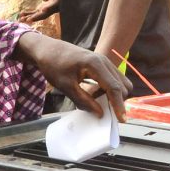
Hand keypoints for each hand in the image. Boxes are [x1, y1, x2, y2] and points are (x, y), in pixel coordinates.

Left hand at [13, 32, 130, 119]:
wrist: (47, 49)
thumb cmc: (53, 66)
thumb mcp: (66, 86)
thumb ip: (83, 101)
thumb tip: (100, 113)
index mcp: (95, 64)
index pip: (114, 87)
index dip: (119, 105)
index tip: (121, 120)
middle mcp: (104, 61)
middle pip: (122, 86)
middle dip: (116, 101)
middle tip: (101, 110)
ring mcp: (104, 61)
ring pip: (120, 82)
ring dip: (113, 95)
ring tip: (94, 100)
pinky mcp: (102, 63)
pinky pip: (113, 79)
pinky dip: (108, 89)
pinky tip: (94, 93)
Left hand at [20, 0, 58, 22]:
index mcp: (58, 2)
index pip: (53, 6)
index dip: (48, 8)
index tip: (43, 10)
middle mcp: (52, 9)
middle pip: (45, 14)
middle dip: (36, 17)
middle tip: (28, 20)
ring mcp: (47, 10)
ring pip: (39, 15)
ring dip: (30, 18)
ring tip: (21, 20)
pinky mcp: (42, 10)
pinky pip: (36, 13)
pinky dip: (29, 14)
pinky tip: (21, 14)